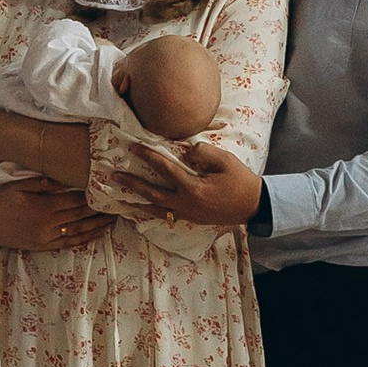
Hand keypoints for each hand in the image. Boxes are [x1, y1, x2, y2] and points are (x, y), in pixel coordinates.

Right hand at [0, 181, 110, 253]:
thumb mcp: (19, 185)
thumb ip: (43, 182)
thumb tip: (67, 179)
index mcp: (43, 205)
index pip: (75, 199)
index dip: (93, 194)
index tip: (108, 188)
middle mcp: (47, 223)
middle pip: (81, 215)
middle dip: (101, 209)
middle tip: (119, 203)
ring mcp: (46, 237)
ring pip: (79, 230)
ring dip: (98, 225)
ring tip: (114, 218)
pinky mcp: (43, 246)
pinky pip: (69, 243)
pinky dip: (85, 238)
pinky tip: (97, 233)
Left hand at [106, 139, 263, 225]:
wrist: (253, 206)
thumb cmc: (240, 181)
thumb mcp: (225, 162)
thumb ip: (204, 153)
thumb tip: (186, 151)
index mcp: (193, 188)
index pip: (164, 169)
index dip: (148, 156)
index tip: (133, 147)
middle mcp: (186, 204)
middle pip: (152, 193)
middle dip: (132, 184)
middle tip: (114, 176)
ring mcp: (187, 214)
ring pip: (155, 209)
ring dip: (137, 202)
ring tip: (120, 198)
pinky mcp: (190, 219)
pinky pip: (165, 215)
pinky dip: (151, 212)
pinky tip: (141, 209)